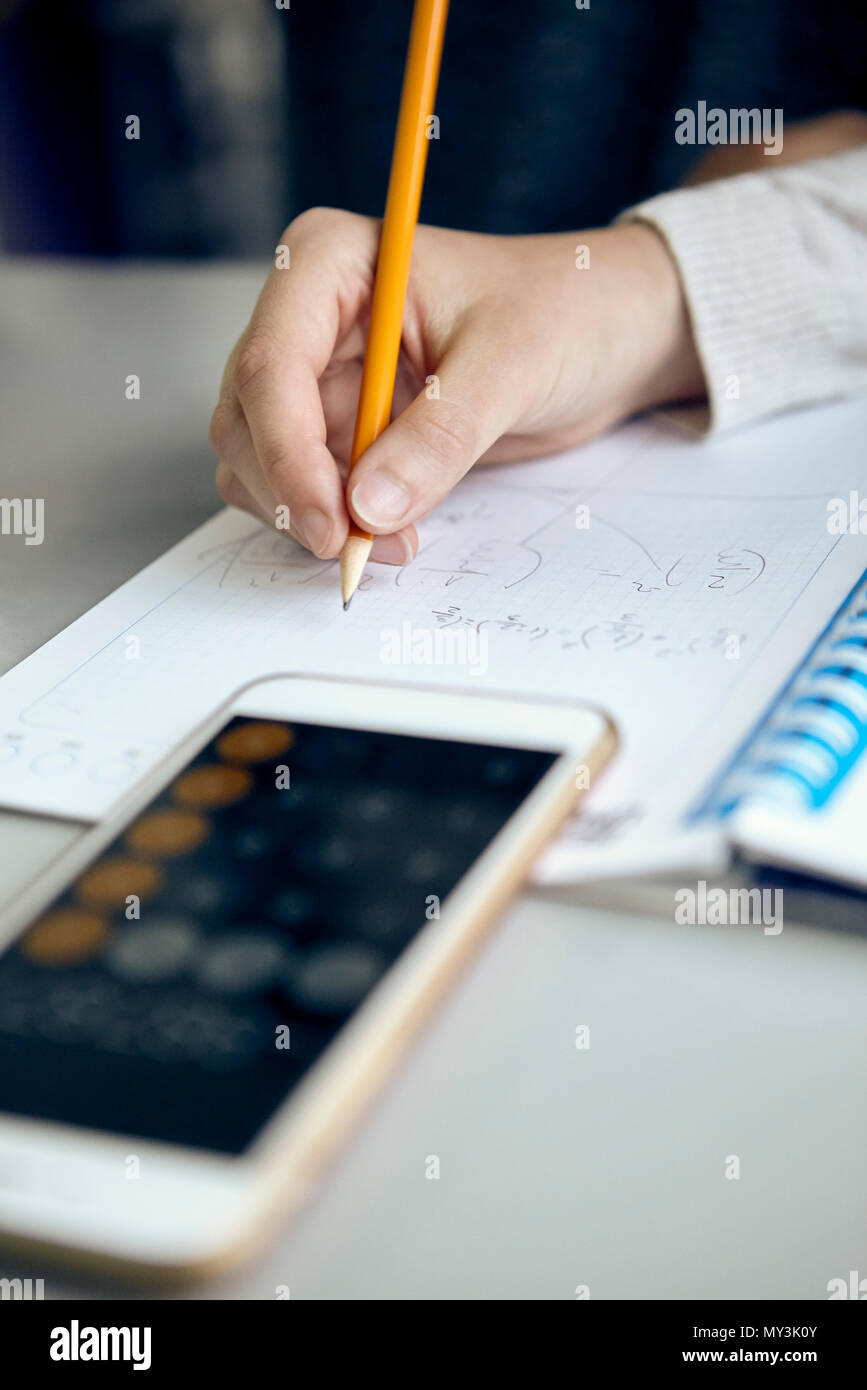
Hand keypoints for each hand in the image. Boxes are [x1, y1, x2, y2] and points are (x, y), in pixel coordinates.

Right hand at [210, 209, 704, 561]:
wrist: (608, 333)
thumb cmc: (566, 311)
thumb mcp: (511, 364)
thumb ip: (440, 435)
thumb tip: (368, 508)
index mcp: (329, 265)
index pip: (269, 365)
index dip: (287, 454)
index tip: (331, 525)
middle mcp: (307, 317)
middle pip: (248, 421)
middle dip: (295, 494)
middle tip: (359, 550)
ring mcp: (320, 377)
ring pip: (263, 464)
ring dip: (311, 516)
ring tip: (394, 543)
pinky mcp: (342, 429)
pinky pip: (305, 489)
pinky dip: (334, 522)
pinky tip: (393, 533)